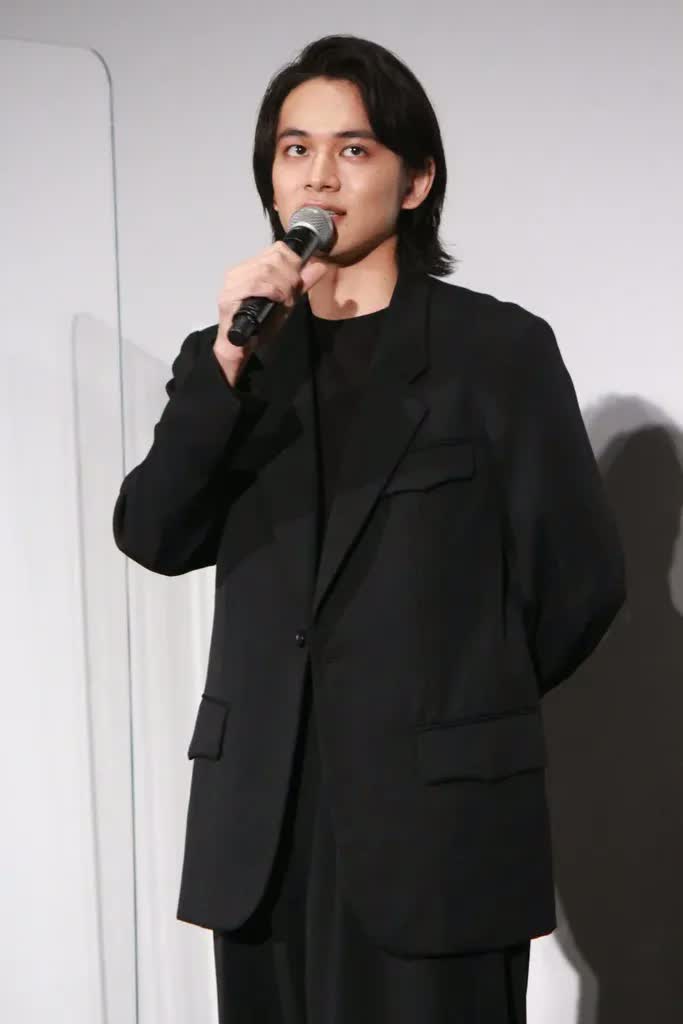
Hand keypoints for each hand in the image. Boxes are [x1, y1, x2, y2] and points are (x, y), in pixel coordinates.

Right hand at [212, 243, 328, 386]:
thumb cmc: (261, 325)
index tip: (298, 278)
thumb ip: (301, 283)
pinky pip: (255, 284)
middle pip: (273, 258)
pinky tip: (276, 299)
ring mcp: (232, 283)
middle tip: (292, 293)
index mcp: (251, 267)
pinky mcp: (228, 296)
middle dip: (290, 275)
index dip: (293, 260)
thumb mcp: (287, 301)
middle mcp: (239, 271)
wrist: (240, 347)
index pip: (277, 249)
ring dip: (282, 285)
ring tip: (284, 299)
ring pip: (265, 269)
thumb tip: (319, 265)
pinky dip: (271, 290)